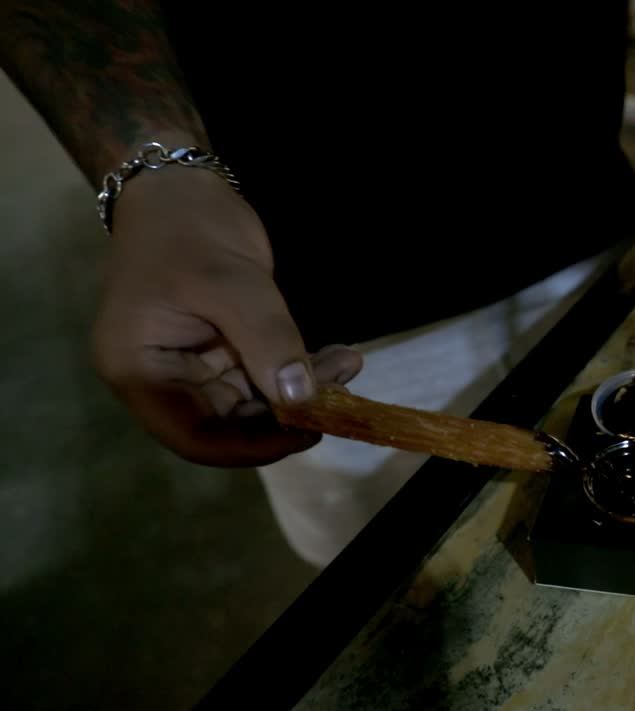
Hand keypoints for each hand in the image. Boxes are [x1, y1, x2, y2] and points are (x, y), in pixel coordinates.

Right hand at [92, 166, 362, 465]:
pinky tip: (339, 357)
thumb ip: (265, 339)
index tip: (306, 433)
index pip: (193, 436)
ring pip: (254, 404)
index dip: (251, 447)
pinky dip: (301, 372)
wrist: (180, 189)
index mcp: (137, 370)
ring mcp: (193, 367)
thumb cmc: (188, 229)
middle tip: (341, 396)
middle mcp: (161, 379)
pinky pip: (264, 377)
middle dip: (287, 417)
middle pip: (228, 426)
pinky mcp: (222, 353)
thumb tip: (300, 397)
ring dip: (303, 393)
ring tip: (347, 365)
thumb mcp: (229, 280)